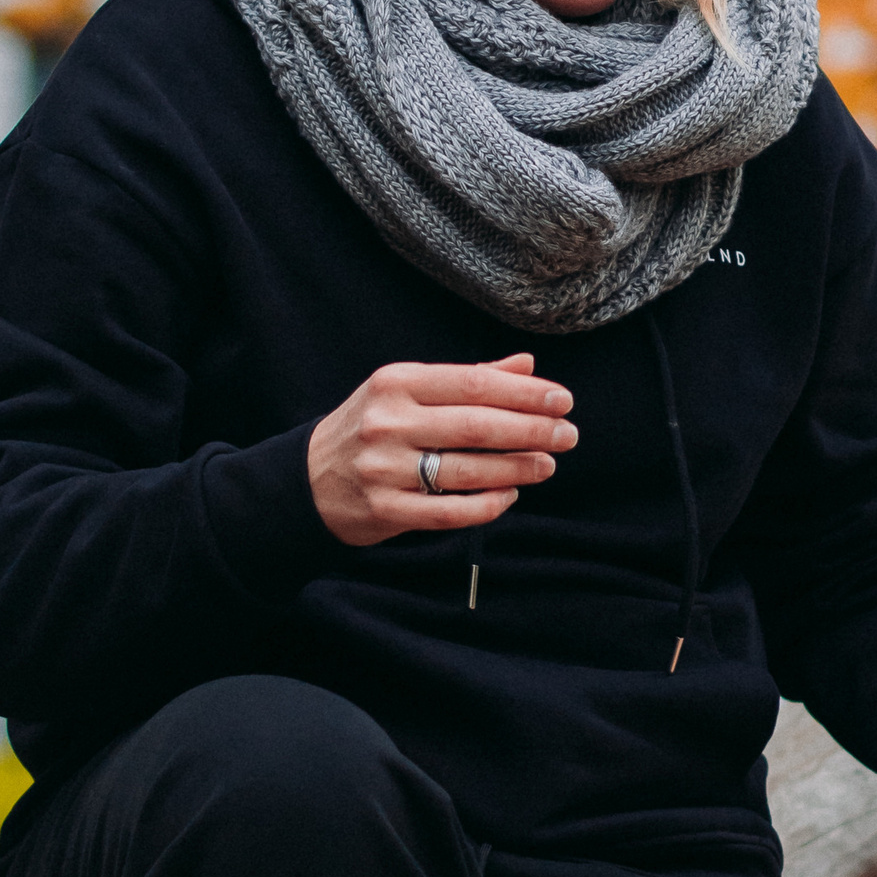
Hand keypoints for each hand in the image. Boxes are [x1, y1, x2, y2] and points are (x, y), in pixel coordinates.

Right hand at [307, 353, 576, 547]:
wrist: (308, 479)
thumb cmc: (370, 426)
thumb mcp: (407, 391)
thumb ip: (468, 378)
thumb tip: (528, 364)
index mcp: (396, 383)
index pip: (475, 384)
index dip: (526, 393)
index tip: (562, 400)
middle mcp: (388, 423)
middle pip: (477, 426)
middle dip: (532, 430)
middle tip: (568, 434)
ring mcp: (384, 469)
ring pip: (468, 471)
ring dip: (518, 468)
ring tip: (547, 464)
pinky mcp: (385, 511)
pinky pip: (450, 512)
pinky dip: (488, 505)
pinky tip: (511, 495)